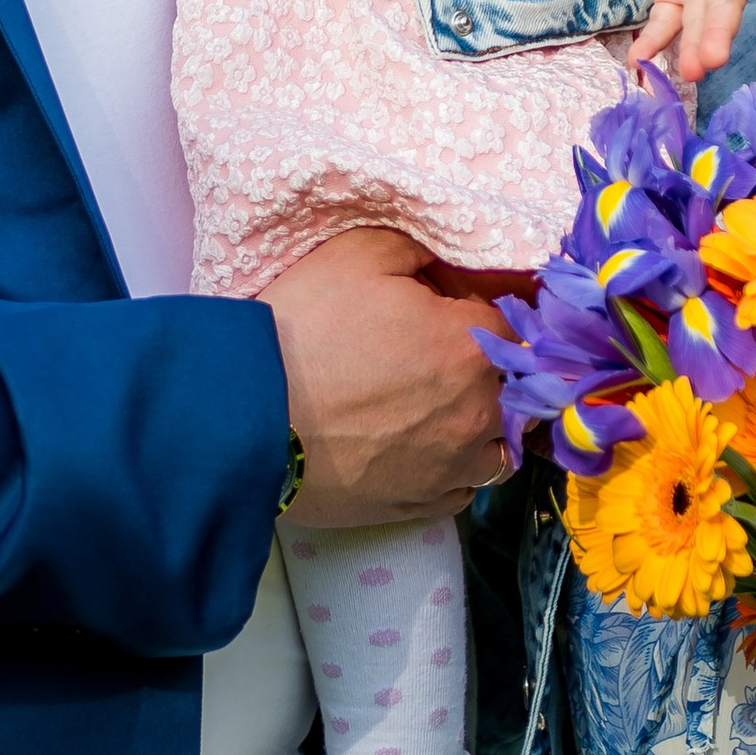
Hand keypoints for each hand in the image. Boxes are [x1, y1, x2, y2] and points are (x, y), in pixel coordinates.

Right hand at [263, 228, 508, 530]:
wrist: (246, 421)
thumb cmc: (301, 332)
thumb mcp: (357, 254)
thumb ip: (419, 249)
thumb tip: (445, 263)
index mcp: (470, 346)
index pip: (505, 320)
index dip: (471, 309)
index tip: (439, 310)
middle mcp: (477, 411)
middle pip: (509, 385)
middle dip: (481, 367)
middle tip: (432, 358)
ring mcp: (452, 466)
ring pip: (497, 445)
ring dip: (479, 425)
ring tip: (437, 412)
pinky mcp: (421, 505)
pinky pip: (462, 489)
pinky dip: (451, 470)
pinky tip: (420, 451)